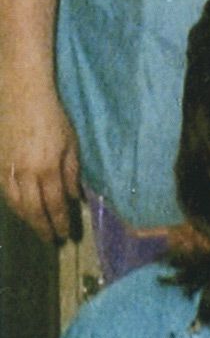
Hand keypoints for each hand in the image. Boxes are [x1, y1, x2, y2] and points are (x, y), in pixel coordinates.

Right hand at [0, 75, 80, 241]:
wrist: (22, 96)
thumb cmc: (53, 117)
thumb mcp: (71, 143)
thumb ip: (72, 173)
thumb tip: (75, 198)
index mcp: (48, 168)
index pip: (56, 204)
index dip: (61, 222)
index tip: (67, 235)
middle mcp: (26, 174)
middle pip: (34, 210)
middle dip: (44, 227)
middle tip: (52, 240)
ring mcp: (9, 170)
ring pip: (16, 205)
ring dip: (28, 220)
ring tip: (39, 228)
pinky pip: (6, 193)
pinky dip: (14, 206)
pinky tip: (21, 211)